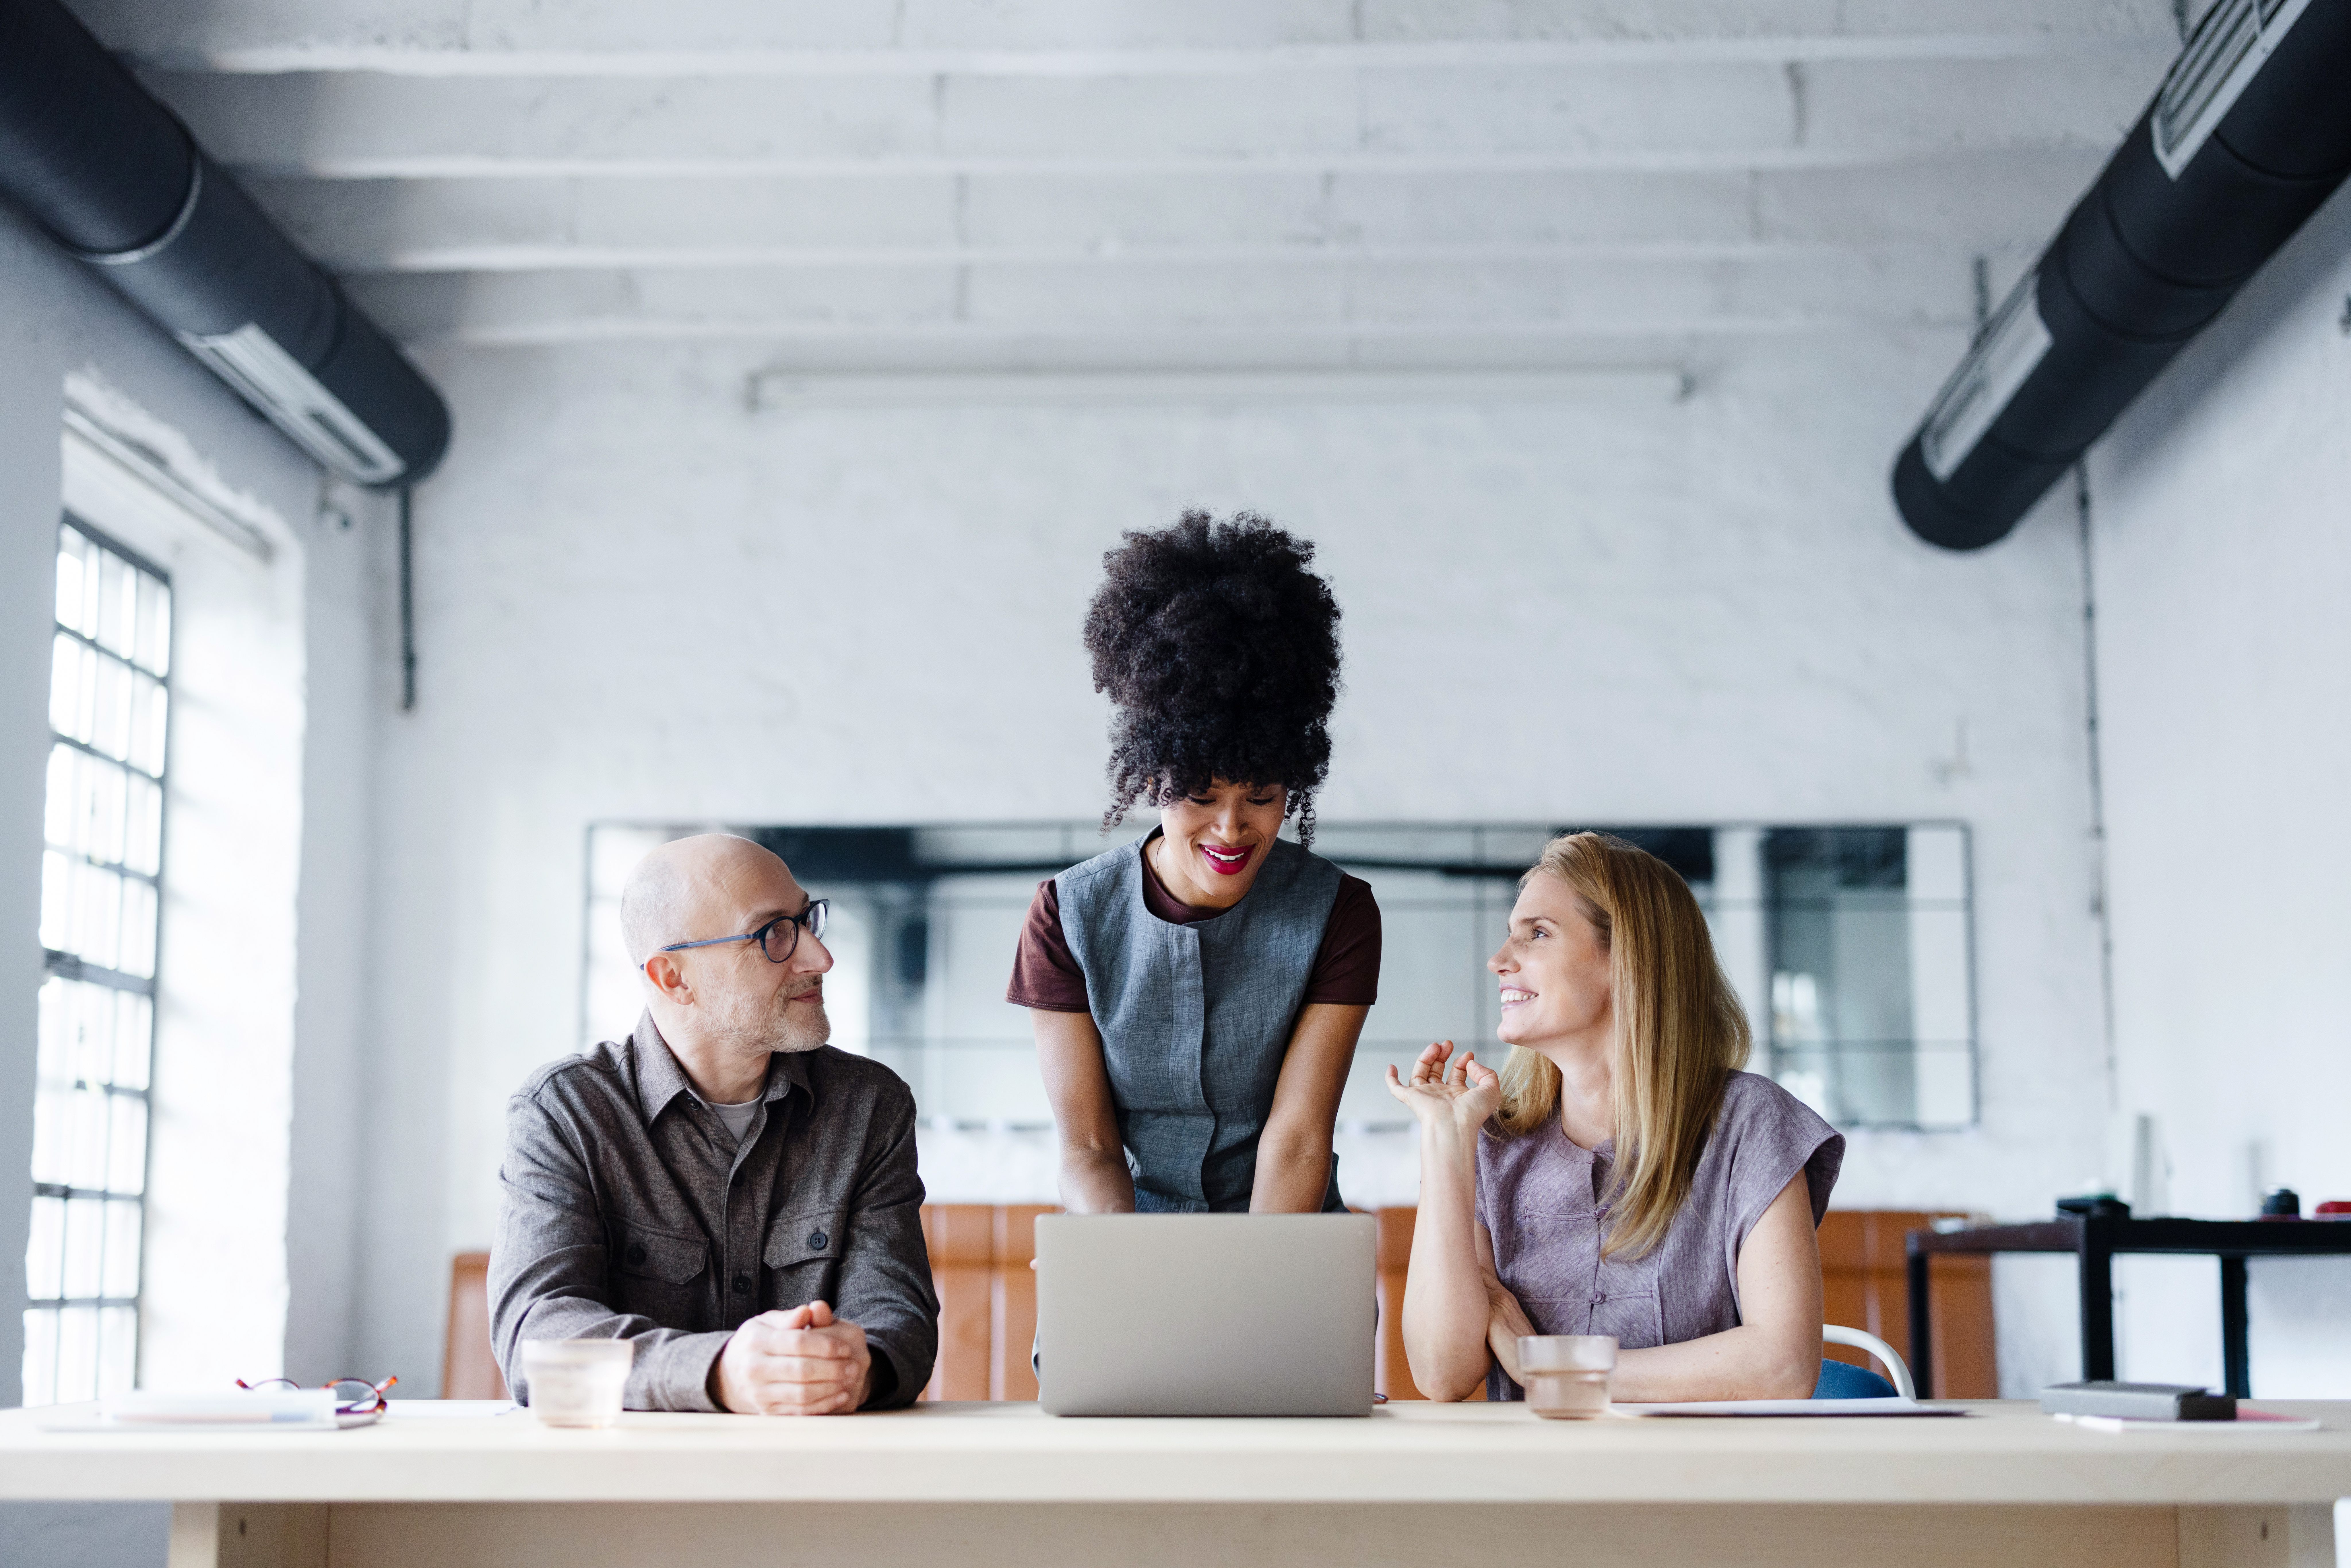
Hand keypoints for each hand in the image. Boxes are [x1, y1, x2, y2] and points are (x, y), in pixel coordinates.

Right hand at [712, 1301, 870, 1415]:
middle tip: (854, 1366)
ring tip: (849, 1379)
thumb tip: (809, 1310)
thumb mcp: (767, 1323)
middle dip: (833, 1368)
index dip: (825, 1345)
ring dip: (831, 1388)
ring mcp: (759, 1393)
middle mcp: (754, 1369)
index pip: (798, 1343)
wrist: (729, 1374)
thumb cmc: (757, 1342)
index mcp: (756, 1341)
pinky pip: (800, 1411)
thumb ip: (789, 1317)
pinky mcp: (767, 1412)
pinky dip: (823, 1405)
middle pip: (802, 1370)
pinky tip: (839, 1395)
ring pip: (802, 1394)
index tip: (845, 1347)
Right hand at [1383, 1040, 1500, 1131]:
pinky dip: (1391, 1079)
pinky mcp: (1411, 1098)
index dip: (1462, 1063)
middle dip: (1442, 1056)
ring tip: (1435, 1046)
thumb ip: (1487, 1074)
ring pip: (1420, 1074)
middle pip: (1437, 1072)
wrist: (1454, 1126)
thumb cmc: (1472, 1113)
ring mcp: (1425, 1097)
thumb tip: (1470, 1062)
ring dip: (1425, 1058)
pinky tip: (1391, 1067)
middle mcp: (1441, 1096)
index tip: (1469, 1055)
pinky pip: (1396, 1089)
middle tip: (1448, 1043)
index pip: (1456, 1075)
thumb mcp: (1491, 1090)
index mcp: (1458, 1096)